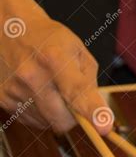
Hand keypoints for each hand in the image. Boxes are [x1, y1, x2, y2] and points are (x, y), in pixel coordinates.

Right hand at [0, 0, 111, 134]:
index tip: (105, 127)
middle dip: (74, 117)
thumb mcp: (79, 52)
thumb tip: (99, 116)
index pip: (77, 91)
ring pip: (49, 124)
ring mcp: (14, 88)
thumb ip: (90, 84)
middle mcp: (31, 74)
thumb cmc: (51, 41)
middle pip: (63, 119)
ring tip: (51, 88)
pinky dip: (42, 113)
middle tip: (73, 99)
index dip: (93, 111)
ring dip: (57, 114)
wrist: (10, 29)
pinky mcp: (2, 99)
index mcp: (55, 58)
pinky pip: (34, 122)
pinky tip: (38, 92)